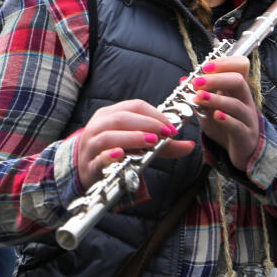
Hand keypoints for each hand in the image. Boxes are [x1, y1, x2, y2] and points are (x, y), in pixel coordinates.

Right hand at [76, 99, 194, 188]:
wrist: (86, 170)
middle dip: (146, 125)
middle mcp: (98, 126)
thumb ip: (163, 146)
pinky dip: (110, 156)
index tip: (172, 128)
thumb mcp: (138, 144)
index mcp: (110, 114)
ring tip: (151, 143)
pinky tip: (122, 155)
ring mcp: (91, 145)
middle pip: (120, 118)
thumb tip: (190, 145)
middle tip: (165, 135)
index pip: (134, 106)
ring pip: (108, 136)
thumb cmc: (115, 152)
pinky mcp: (89, 165)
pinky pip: (98, 158)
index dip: (155, 115)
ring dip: (132, 138)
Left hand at [191, 56, 260, 169]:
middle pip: (238, 81)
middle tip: (196, 82)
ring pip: (236, 104)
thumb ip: (198, 94)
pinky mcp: (245, 135)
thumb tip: (182, 80)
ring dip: (216, 99)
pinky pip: (238, 125)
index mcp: (237, 89)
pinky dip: (227, 120)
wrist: (241, 150)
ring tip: (199, 98)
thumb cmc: (226, 125)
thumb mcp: (209, 108)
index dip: (224, 63)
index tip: (204, 67)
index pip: (240, 67)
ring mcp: (247, 118)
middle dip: (216, 79)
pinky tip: (216, 116)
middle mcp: (245, 100)